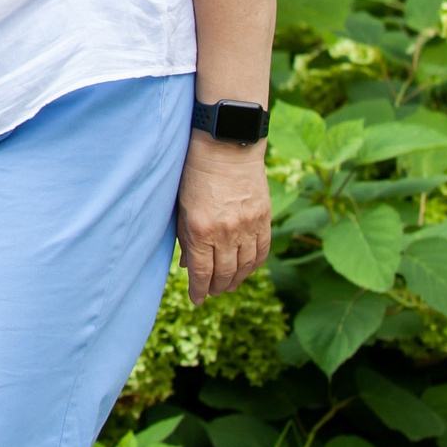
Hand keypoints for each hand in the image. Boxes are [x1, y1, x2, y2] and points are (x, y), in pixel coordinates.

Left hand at [175, 133, 271, 303]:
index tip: (196, 299)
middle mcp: (226, 232)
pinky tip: (247, 269)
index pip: (201, 272)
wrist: (226, 146)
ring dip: (236, 280)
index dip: (198, 290)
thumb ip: (185, 238)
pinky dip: (255, 265)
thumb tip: (187, 266)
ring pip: (245, 267)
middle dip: (216, 287)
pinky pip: (262, 251)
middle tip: (211, 292)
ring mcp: (248, 226)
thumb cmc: (195, 174)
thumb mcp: (182, 206)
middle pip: (224, 273)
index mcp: (201, 229)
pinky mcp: (264, 219)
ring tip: (227, 285)